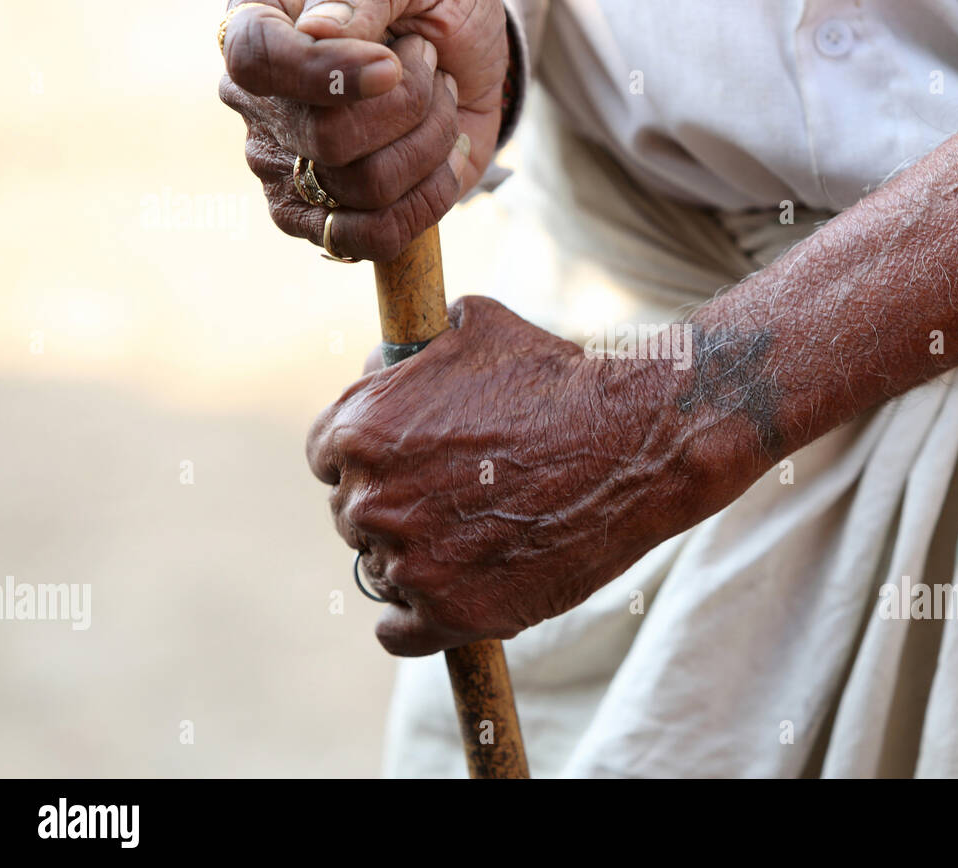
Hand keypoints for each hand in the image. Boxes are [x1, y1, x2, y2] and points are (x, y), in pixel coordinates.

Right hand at [217, 0, 509, 259]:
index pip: (258, 60)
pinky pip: (375, 237)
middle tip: (432, 66)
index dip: (326, 75)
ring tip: (441, 104)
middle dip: (409, 105)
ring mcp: (287, 166)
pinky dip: (429, 200)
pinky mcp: (326, 219)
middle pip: (326, 137)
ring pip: (363, 187)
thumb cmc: (434, 4)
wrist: (473, 58)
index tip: (391, 66)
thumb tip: (315, 32)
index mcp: (261, 19)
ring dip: (431, 143)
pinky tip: (443, 159)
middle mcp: (261, 100)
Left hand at [306, 298, 732, 655]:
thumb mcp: (472, 326)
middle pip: (354, 513)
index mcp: (360, 429)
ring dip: (411, 557)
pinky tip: (442, 597)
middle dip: (393, 504)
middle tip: (448, 498)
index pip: (325, 456)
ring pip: (380, 568)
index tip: (399, 463)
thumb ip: (407, 351)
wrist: (632, 443)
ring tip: (468, 538)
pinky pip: (399, 631)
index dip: (366, 457)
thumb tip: (377, 366)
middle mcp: (371, 499)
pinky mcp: (452, 614)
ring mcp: (410, 562)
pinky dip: (414, 619)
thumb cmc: (557, 378)